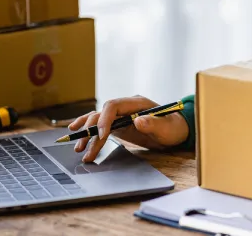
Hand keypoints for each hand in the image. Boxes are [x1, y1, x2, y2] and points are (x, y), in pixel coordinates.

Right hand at [68, 95, 188, 161]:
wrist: (175, 131)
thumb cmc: (173, 128)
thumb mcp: (166, 128)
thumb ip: (153, 124)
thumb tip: (138, 120)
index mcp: (136, 103)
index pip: (113, 106)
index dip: (104, 119)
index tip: (101, 136)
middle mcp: (125, 106)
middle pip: (101, 115)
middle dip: (91, 131)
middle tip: (84, 148)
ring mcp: (120, 115)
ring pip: (97, 121)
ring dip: (86, 133)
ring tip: (78, 148)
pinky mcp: (117, 124)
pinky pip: (100, 125)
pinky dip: (88, 130)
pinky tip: (76, 133)